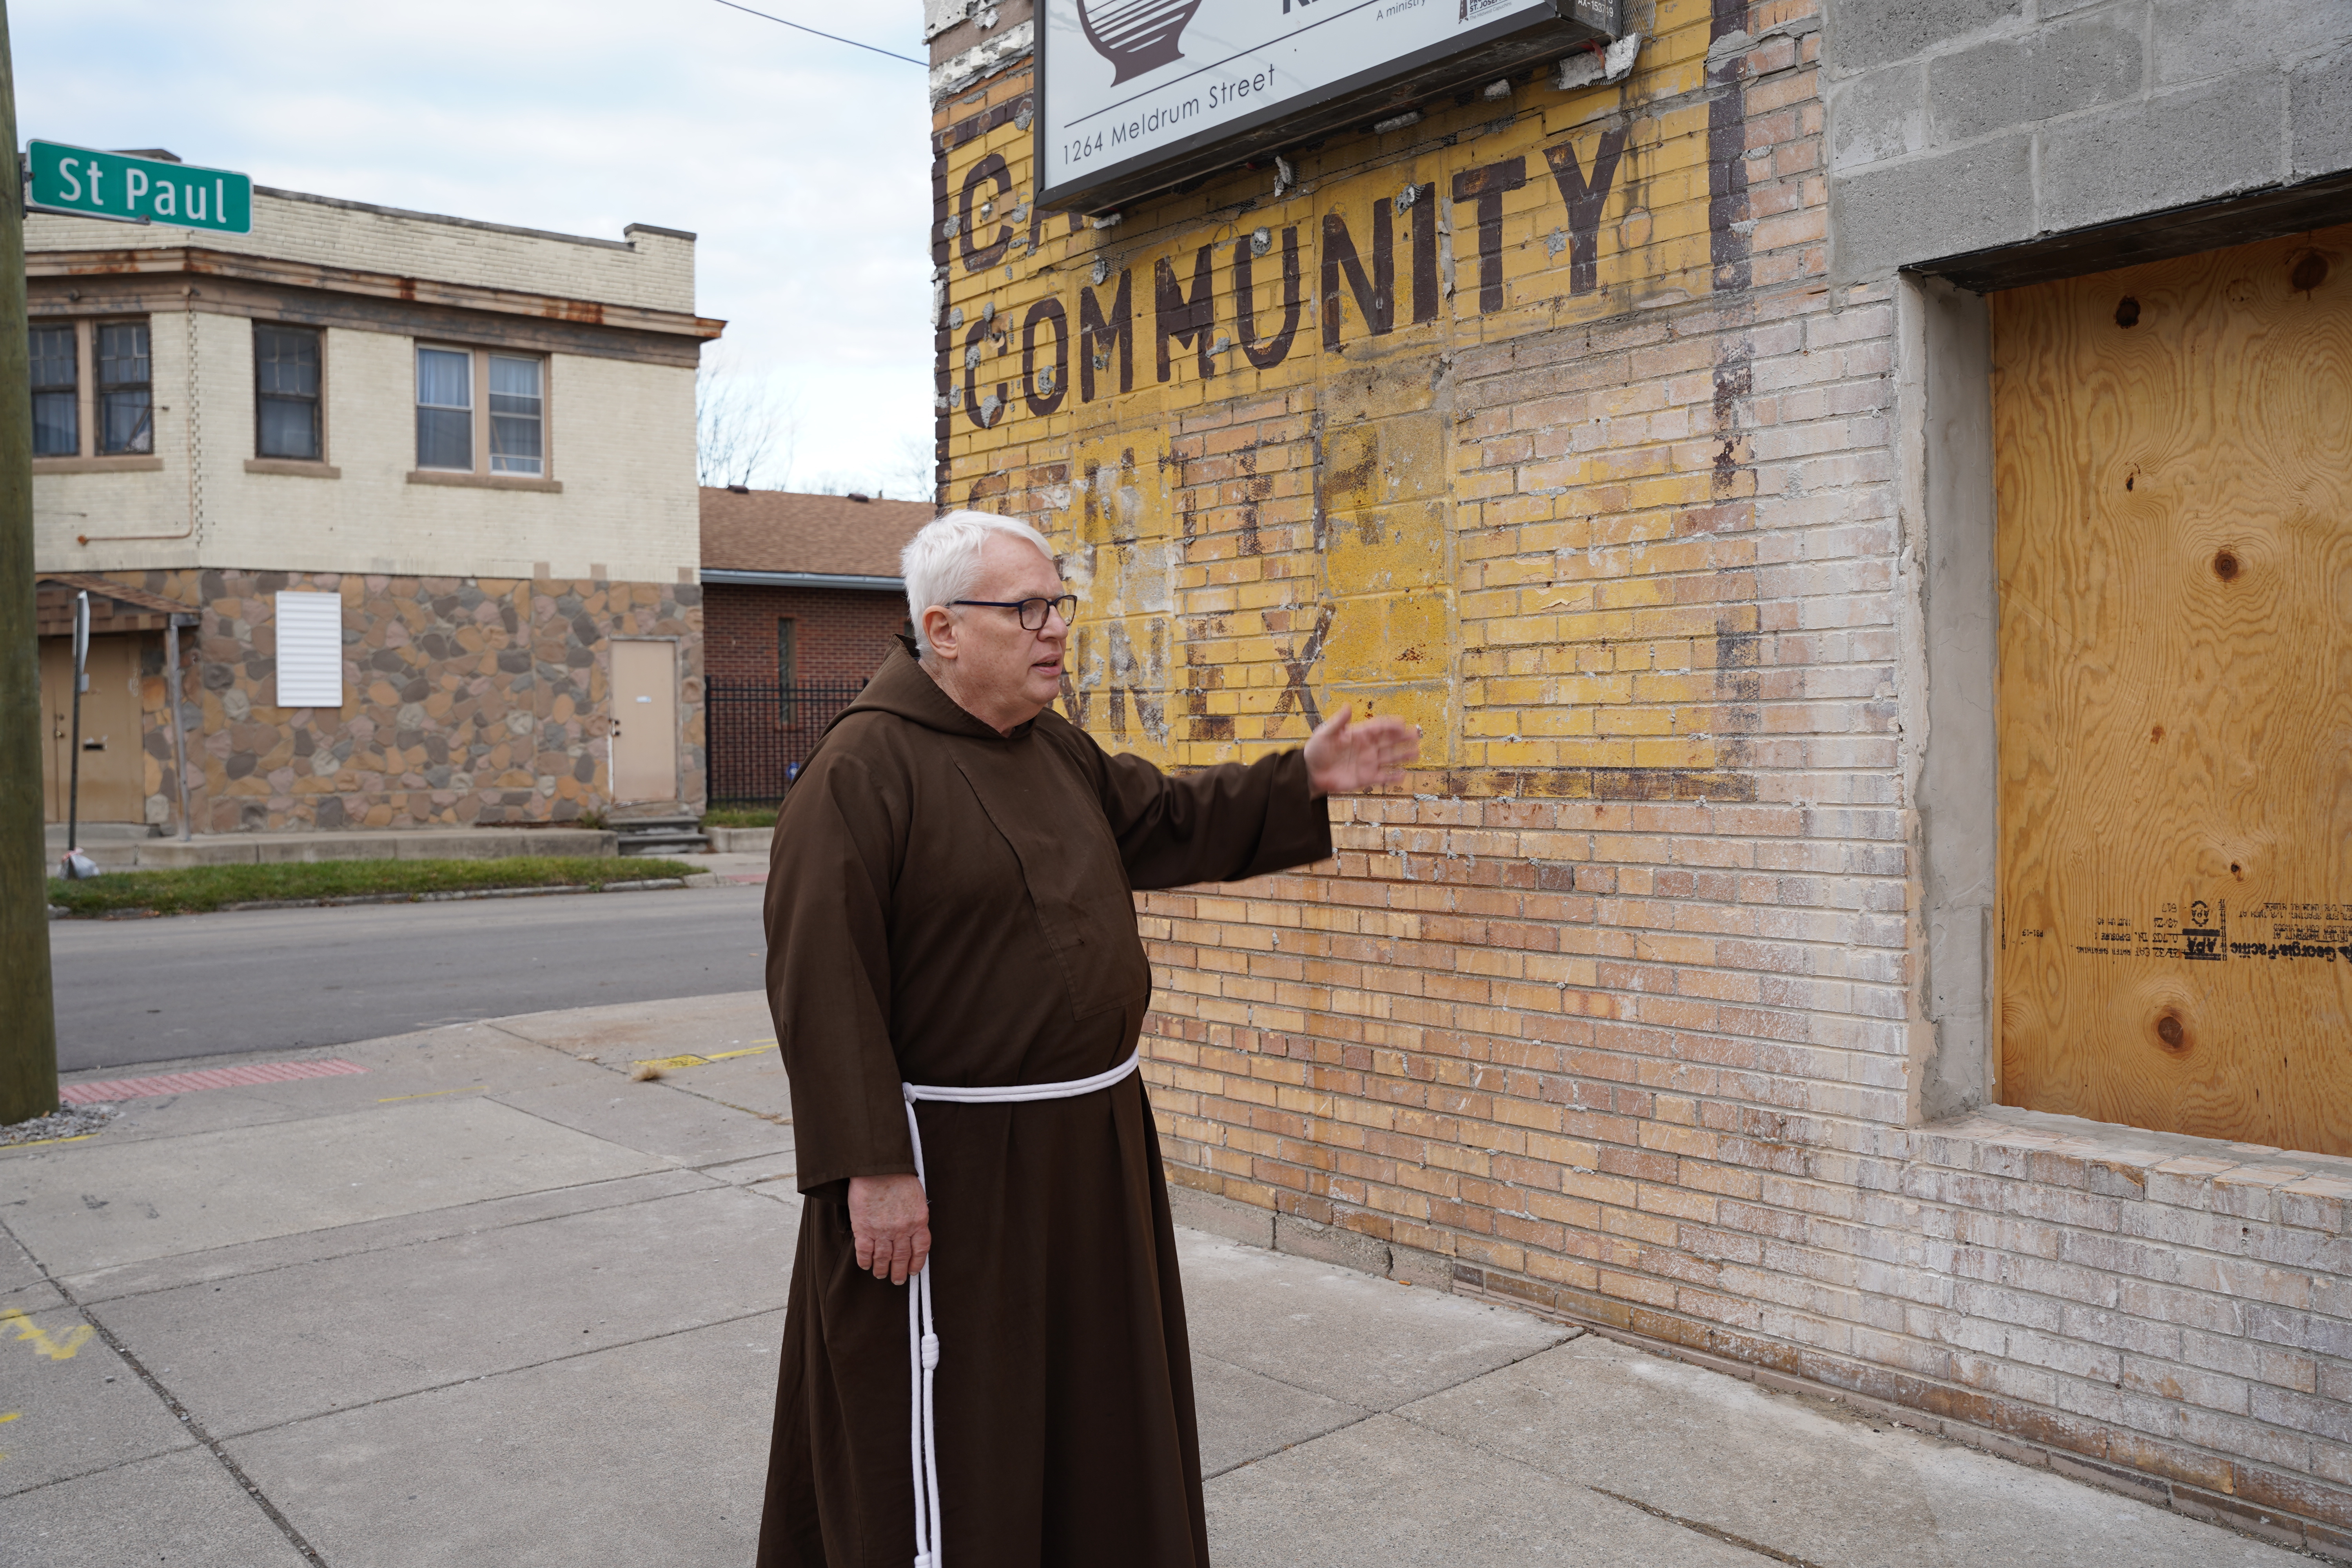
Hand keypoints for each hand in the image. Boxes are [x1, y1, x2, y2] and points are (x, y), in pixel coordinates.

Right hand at [848, 1173, 930, 1285]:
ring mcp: (883, 1230)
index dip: (917, 1262)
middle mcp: (902, 1229)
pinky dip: (865, 1261)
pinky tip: (865, 1265)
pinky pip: (865, 1252)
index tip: (913, 1270)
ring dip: (881, 1269)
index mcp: (919, 1220)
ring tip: (880, 1274)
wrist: (878, 1166)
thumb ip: (915, 1214)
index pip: (921, 1249)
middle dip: (898, 1271)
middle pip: (901, 1257)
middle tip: (896, 1280)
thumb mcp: (916, 1196)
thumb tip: (913, 1229)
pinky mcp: (864, 1228)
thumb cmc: (897, 1176)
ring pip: (883, 1258)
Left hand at [1304, 704, 1420, 796]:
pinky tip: (1403, 774)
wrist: (1310, 773)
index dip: (1390, 725)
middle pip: (1388, 741)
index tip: (1402, 722)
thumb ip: (1338, 722)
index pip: (1378, 727)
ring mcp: (1368, 762)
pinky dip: (1393, 777)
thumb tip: (1348, 706)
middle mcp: (1367, 747)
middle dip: (1402, 738)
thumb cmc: (1316, 750)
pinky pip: (1382, 777)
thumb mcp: (1325, 733)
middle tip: (1416, 734)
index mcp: (1359, 734)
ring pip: (1389, 757)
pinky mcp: (1366, 778)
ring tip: (1416, 752)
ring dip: (1403, 755)